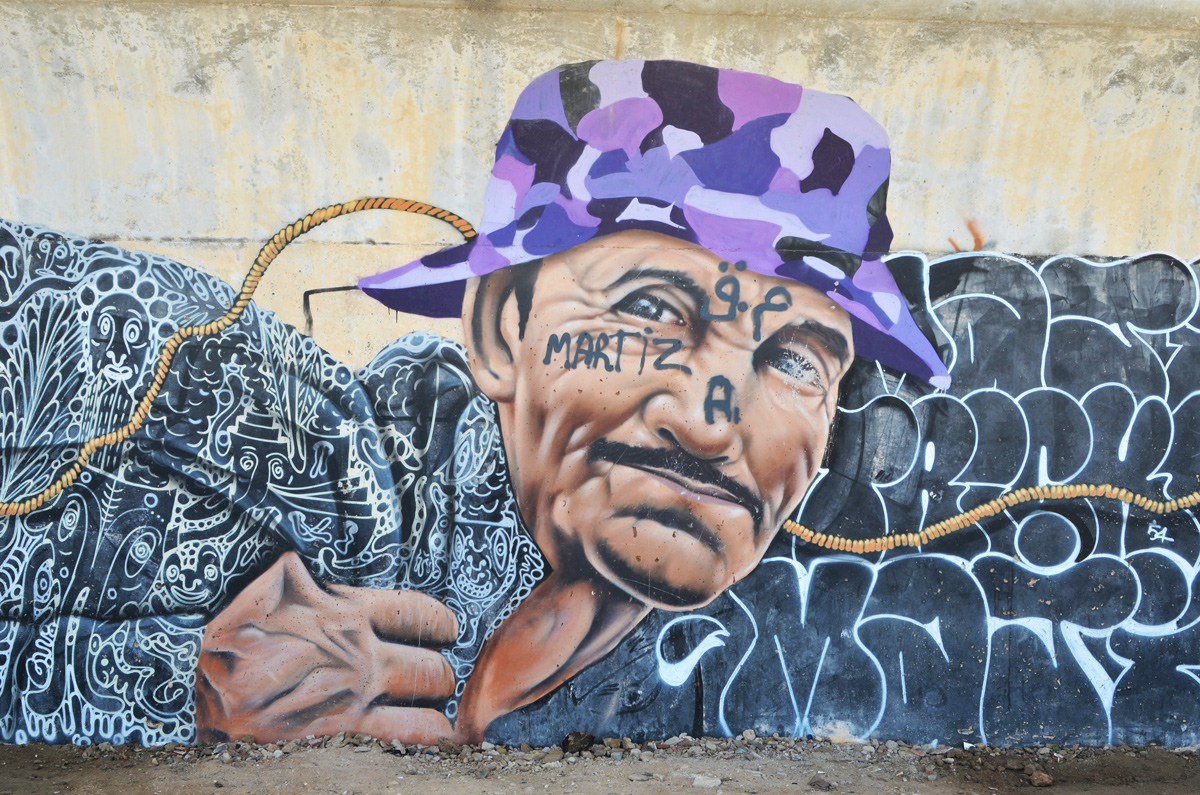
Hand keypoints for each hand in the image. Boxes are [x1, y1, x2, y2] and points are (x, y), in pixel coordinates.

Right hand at [195, 551, 457, 743]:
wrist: (181, 676)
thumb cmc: (228, 630)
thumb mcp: (276, 588)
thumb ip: (319, 582)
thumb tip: (333, 575)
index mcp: (345, 611)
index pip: (421, 615)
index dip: (442, 626)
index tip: (447, 632)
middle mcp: (358, 656)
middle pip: (435, 671)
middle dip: (439, 678)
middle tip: (434, 683)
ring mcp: (350, 703)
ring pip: (430, 717)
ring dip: (435, 718)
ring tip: (433, 720)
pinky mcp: (336, 741)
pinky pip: (402, 746)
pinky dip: (419, 746)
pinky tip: (422, 745)